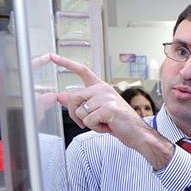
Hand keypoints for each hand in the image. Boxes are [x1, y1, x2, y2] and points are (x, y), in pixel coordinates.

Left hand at [50, 55, 172, 166]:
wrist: (137, 133)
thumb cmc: (119, 122)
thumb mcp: (96, 111)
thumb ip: (78, 103)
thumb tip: (60, 96)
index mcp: (100, 87)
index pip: (82, 71)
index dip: (66, 63)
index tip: (53, 57)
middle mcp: (103, 89)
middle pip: (74, 98)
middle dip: (75, 114)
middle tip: (89, 122)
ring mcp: (106, 97)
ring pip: (80, 112)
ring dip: (89, 123)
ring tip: (104, 122)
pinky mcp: (108, 108)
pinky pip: (89, 120)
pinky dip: (96, 128)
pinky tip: (108, 126)